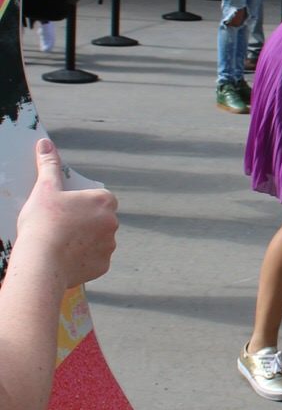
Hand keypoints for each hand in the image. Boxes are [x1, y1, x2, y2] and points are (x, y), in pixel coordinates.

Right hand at [15, 140, 117, 289]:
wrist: (42, 262)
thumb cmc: (43, 222)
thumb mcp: (44, 188)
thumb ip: (49, 165)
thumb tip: (45, 143)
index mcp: (104, 201)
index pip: (101, 198)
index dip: (84, 203)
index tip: (68, 209)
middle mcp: (113, 222)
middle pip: (100, 219)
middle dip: (86, 222)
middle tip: (62, 226)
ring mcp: (109, 246)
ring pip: (98, 240)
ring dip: (86, 241)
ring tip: (62, 243)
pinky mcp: (103, 266)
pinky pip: (94, 260)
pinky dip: (83, 259)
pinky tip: (66, 258)